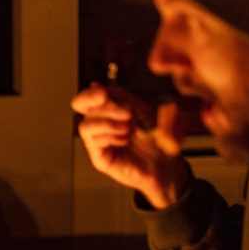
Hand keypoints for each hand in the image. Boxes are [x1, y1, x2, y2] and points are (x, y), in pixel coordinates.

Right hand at [71, 83, 187, 208]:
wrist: (166, 163)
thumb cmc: (155, 138)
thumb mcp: (142, 110)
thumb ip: (121, 97)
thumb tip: (95, 85)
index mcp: (106, 113)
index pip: (84, 100)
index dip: (89, 95)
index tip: (103, 93)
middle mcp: (98, 126)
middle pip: (82, 110)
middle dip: (105, 108)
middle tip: (127, 113)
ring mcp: (97, 143)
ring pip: (85, 126)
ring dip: (108, 124)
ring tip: (128, 128)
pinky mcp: (100, 159)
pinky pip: (94, 143)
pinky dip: (110, 138)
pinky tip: (124, 140)